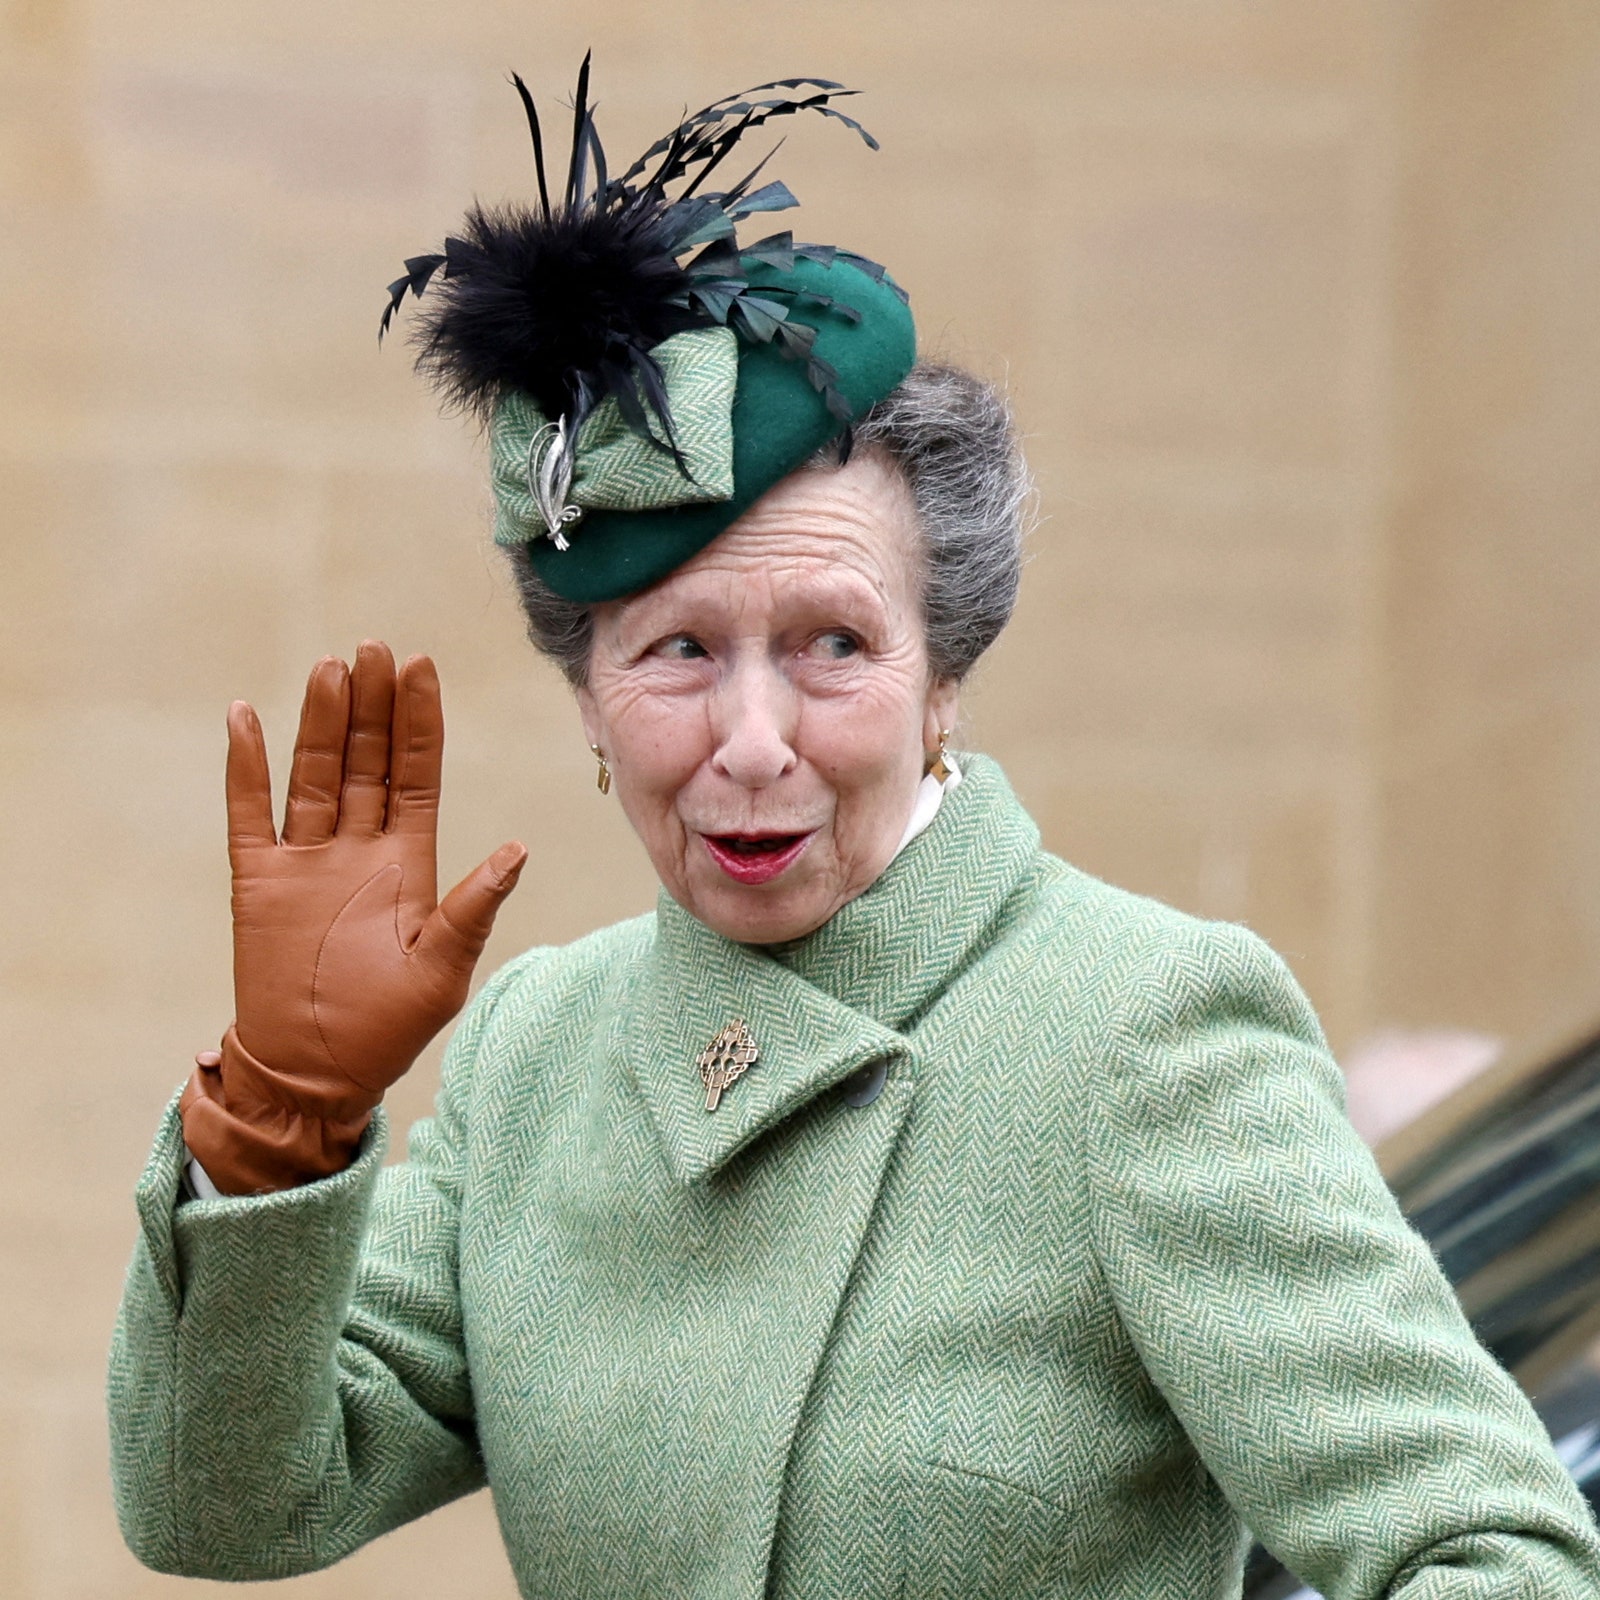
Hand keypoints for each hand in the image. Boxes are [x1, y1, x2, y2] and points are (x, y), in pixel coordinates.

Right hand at [180, 641, 525, 1193]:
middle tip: (376, 647)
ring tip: (331, 667)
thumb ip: (474, 907)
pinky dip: (246, 769)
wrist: (313, 1075)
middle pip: (367, 760)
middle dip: (373, 705)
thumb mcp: (442, 969)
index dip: (418, 722)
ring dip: (322, 723)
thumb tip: (518, 848)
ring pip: (316, 774)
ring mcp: (307, 861)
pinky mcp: (260, 882)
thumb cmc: (386, 1029)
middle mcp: (359, 848)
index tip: (421, 666)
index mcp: (410, 862)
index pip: (415, 774)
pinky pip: (250, 814)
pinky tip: (245, 719)